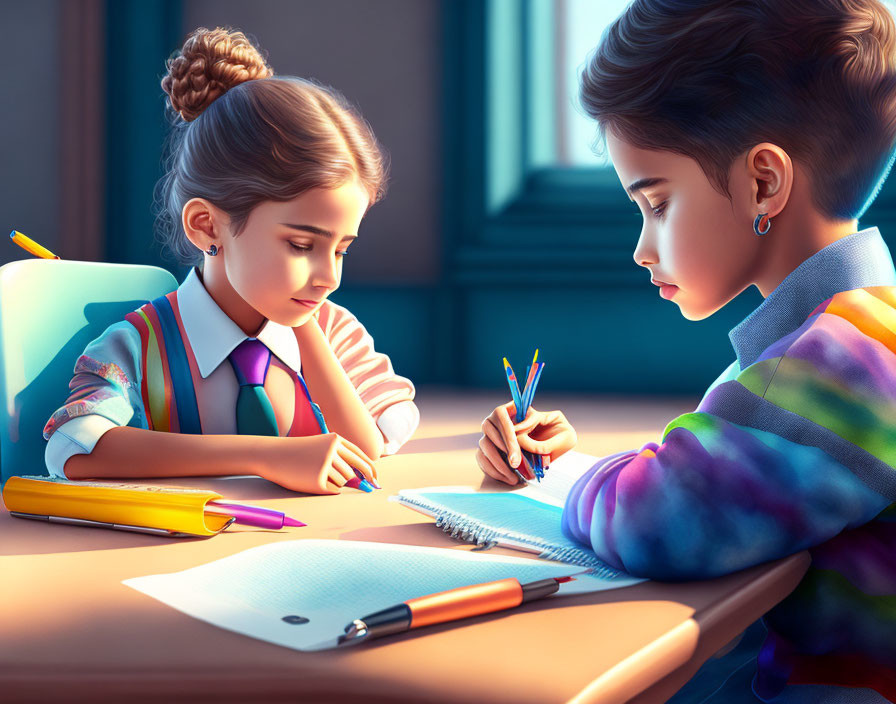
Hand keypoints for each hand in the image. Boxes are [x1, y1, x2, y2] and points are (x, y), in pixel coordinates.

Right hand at [262, 433, 376, 493]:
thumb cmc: (300, 453)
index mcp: (335, 440)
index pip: (361, 456)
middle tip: (372, 487)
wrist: (273, 455)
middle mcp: (332, 451)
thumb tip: (364, 482)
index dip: (371, 468)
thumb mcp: (322, 449)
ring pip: (345, 481)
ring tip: (318, 475)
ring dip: (339, 482)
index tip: (376, 478)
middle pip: (357, 470)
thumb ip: (344, 461)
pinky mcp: (317, 481)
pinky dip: (328, 489)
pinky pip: (333, 490)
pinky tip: (313, 481)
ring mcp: (325, 466)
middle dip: (366, 480)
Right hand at [476, 402, 576, 484]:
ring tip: (513, 475)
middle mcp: (494, 420)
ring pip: (484, 445)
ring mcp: (487, 436)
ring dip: (498, 462)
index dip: (507, 431)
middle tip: (516, 464)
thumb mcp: (550, 420)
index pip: (500, 414)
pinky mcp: (485, 451)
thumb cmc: (552, 432)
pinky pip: (482, 459)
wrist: (551, 448)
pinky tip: (508, 478)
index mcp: (508, 409)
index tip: (517, 446)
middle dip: (504, 448)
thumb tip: (518, 428)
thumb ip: (534, 419)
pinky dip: (493, 470)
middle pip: (488, 429)